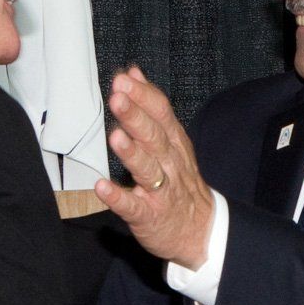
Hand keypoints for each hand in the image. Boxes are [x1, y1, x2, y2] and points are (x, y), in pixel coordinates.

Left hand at [94, 67, 215, 268]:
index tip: (124, 79)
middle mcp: (169, 164)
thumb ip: (152, 107)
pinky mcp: (149, 216)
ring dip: (131, 153)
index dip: (143, 95)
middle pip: (154, 137)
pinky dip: (118, 197)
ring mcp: (160, 192)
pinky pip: (133, 207)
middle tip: (118, 97)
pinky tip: (102, 187)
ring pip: (147, 169)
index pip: (161, 114)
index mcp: (174, 144)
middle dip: (135, 117)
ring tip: (115, 137)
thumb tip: (133, 72)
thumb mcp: (173, 141)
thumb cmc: (180, 183)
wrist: (201, 232)